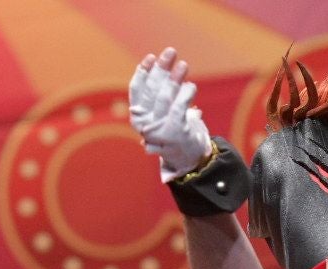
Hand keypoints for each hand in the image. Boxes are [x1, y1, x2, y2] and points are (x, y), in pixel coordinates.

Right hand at [129, 48, 212, 180]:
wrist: (186, 158)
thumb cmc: (173, 130)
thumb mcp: (161, 114)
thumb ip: (158, 95)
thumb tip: (162, 65)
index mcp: (138, 118)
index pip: (136, 91)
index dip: (143, 72)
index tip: (151, 57)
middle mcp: (144, 124)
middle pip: (151, 90)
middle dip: (161, 68)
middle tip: (171, 52)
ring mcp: (158, 129)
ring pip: (165, 97)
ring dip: (175, 78)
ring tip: (183, 65)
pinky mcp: (173, 131)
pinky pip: (179, 106)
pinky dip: (186, 93)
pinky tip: (191, 86)